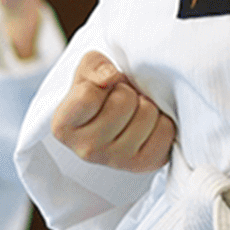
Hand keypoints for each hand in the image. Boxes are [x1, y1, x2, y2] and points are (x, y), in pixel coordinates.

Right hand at [51, 51, 175, 173]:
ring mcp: (116, 160)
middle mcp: (86, 149)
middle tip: (120, 97)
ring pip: (147, 114)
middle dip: (126, 91)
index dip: (101, 81)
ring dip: (145, 104)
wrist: (113, 118)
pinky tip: (147, 124)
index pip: (88, 95)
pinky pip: (166, 130)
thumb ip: (93, 65)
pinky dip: (161, 120)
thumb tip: (109, 77)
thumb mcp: (86, 72)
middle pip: (123, 102)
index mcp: (63, 126)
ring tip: (134, 110)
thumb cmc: (97, 93)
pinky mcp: (144, 164)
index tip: (100, 87)